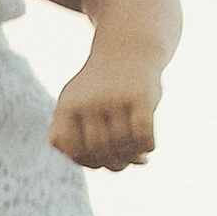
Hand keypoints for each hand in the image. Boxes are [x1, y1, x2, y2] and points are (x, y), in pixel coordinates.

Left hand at [51, 42, 164, 171]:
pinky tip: (148, 147)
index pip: (72, 149)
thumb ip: (80, 141)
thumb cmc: (100, 87)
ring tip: (137, 157)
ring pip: (123, 145)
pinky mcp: (142, 96)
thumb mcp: (78, 107)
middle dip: (113, 163)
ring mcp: (116, 97)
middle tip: (124, 162)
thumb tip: (110, 167)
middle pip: (99, 150)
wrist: (128, 48)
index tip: (100, 160)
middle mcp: (90, 101)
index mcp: (68, 105)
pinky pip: (144, 135)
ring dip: (132, 158)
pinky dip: (147, 147)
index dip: (86, 162)